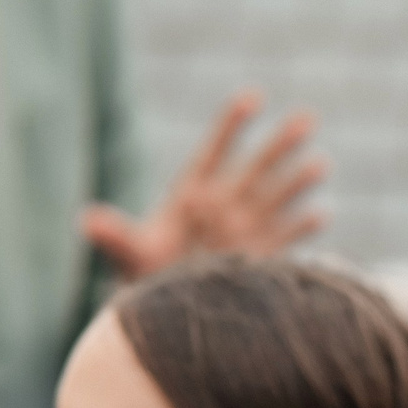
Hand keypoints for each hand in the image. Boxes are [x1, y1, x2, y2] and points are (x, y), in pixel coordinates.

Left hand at [80, 89, 328, 280]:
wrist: (167, 310)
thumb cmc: (144, 278)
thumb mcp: (129, 253)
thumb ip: (114, 235)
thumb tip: (86, 220)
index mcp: (192, 194)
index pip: (216, 151)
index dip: (233, 124)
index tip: (253, 98)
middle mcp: (223, 206)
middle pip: (256, 167)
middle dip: (281, 144)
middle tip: (309, 117)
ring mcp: (244, 230)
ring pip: (276, 197)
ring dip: (298, 181)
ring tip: (321, 162)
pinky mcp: (259, 258)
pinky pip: (285, 238)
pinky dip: (302, 228)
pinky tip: (321, 215)